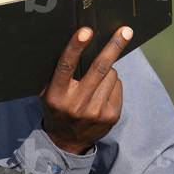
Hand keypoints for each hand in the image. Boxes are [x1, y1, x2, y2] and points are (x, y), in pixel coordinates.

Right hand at [39, 25, 132, 153]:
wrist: (67, 142)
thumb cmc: (58, 107)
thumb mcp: (48, 92)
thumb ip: (58, 74)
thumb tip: (79, 42)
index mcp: (56, 96)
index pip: (66, 67)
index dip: (76, 47)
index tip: (86, 31)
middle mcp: (76, 105)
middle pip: (99, 69)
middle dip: (113, 47)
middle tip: (125, 31)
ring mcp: (96, 112)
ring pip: (111, 75)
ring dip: (108, 70)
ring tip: (96, 79)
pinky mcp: (111, 116)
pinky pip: (118, 86)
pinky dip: (112, 83)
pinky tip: (102, 92)